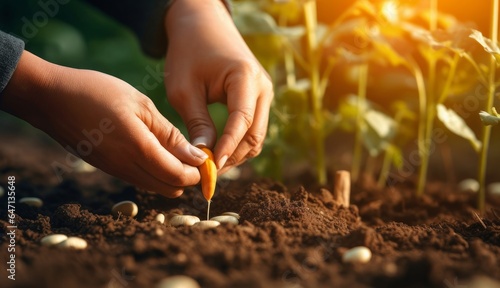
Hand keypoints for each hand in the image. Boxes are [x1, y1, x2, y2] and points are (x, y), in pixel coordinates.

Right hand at [1, 51, 207, 196]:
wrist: (50, 98)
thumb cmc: (97, 92)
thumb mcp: (140, 104)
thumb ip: (169, 134)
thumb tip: (197, 157)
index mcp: (138, 148)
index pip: (178, 176)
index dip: (197, 172)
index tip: (207, 158)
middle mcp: (126, 166)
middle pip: (169, 188)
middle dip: (188, 177)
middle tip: (195, 155)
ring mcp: (115, 170)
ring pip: (155, 187)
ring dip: (171, 176)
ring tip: (178, 150)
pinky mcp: (108, 168)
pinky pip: (140, 179)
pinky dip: (155, 173)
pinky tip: (157, 151)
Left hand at [164, 0, 273, 171]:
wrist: (202, 25)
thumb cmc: (189, 52)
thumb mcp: (184, 88)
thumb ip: (197, 122)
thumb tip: (204, 156)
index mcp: (246, 78)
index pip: (241, 122)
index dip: (228, 148)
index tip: (210, 169)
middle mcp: (263, 87)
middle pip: (255, 135)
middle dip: (233, 158)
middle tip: (208, 177)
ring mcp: (264, 93)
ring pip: (256, 136)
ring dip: (236, 154)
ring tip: (211, 168)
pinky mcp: (259, 99)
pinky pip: (253, 128)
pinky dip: (238, 143)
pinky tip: (219, 153)